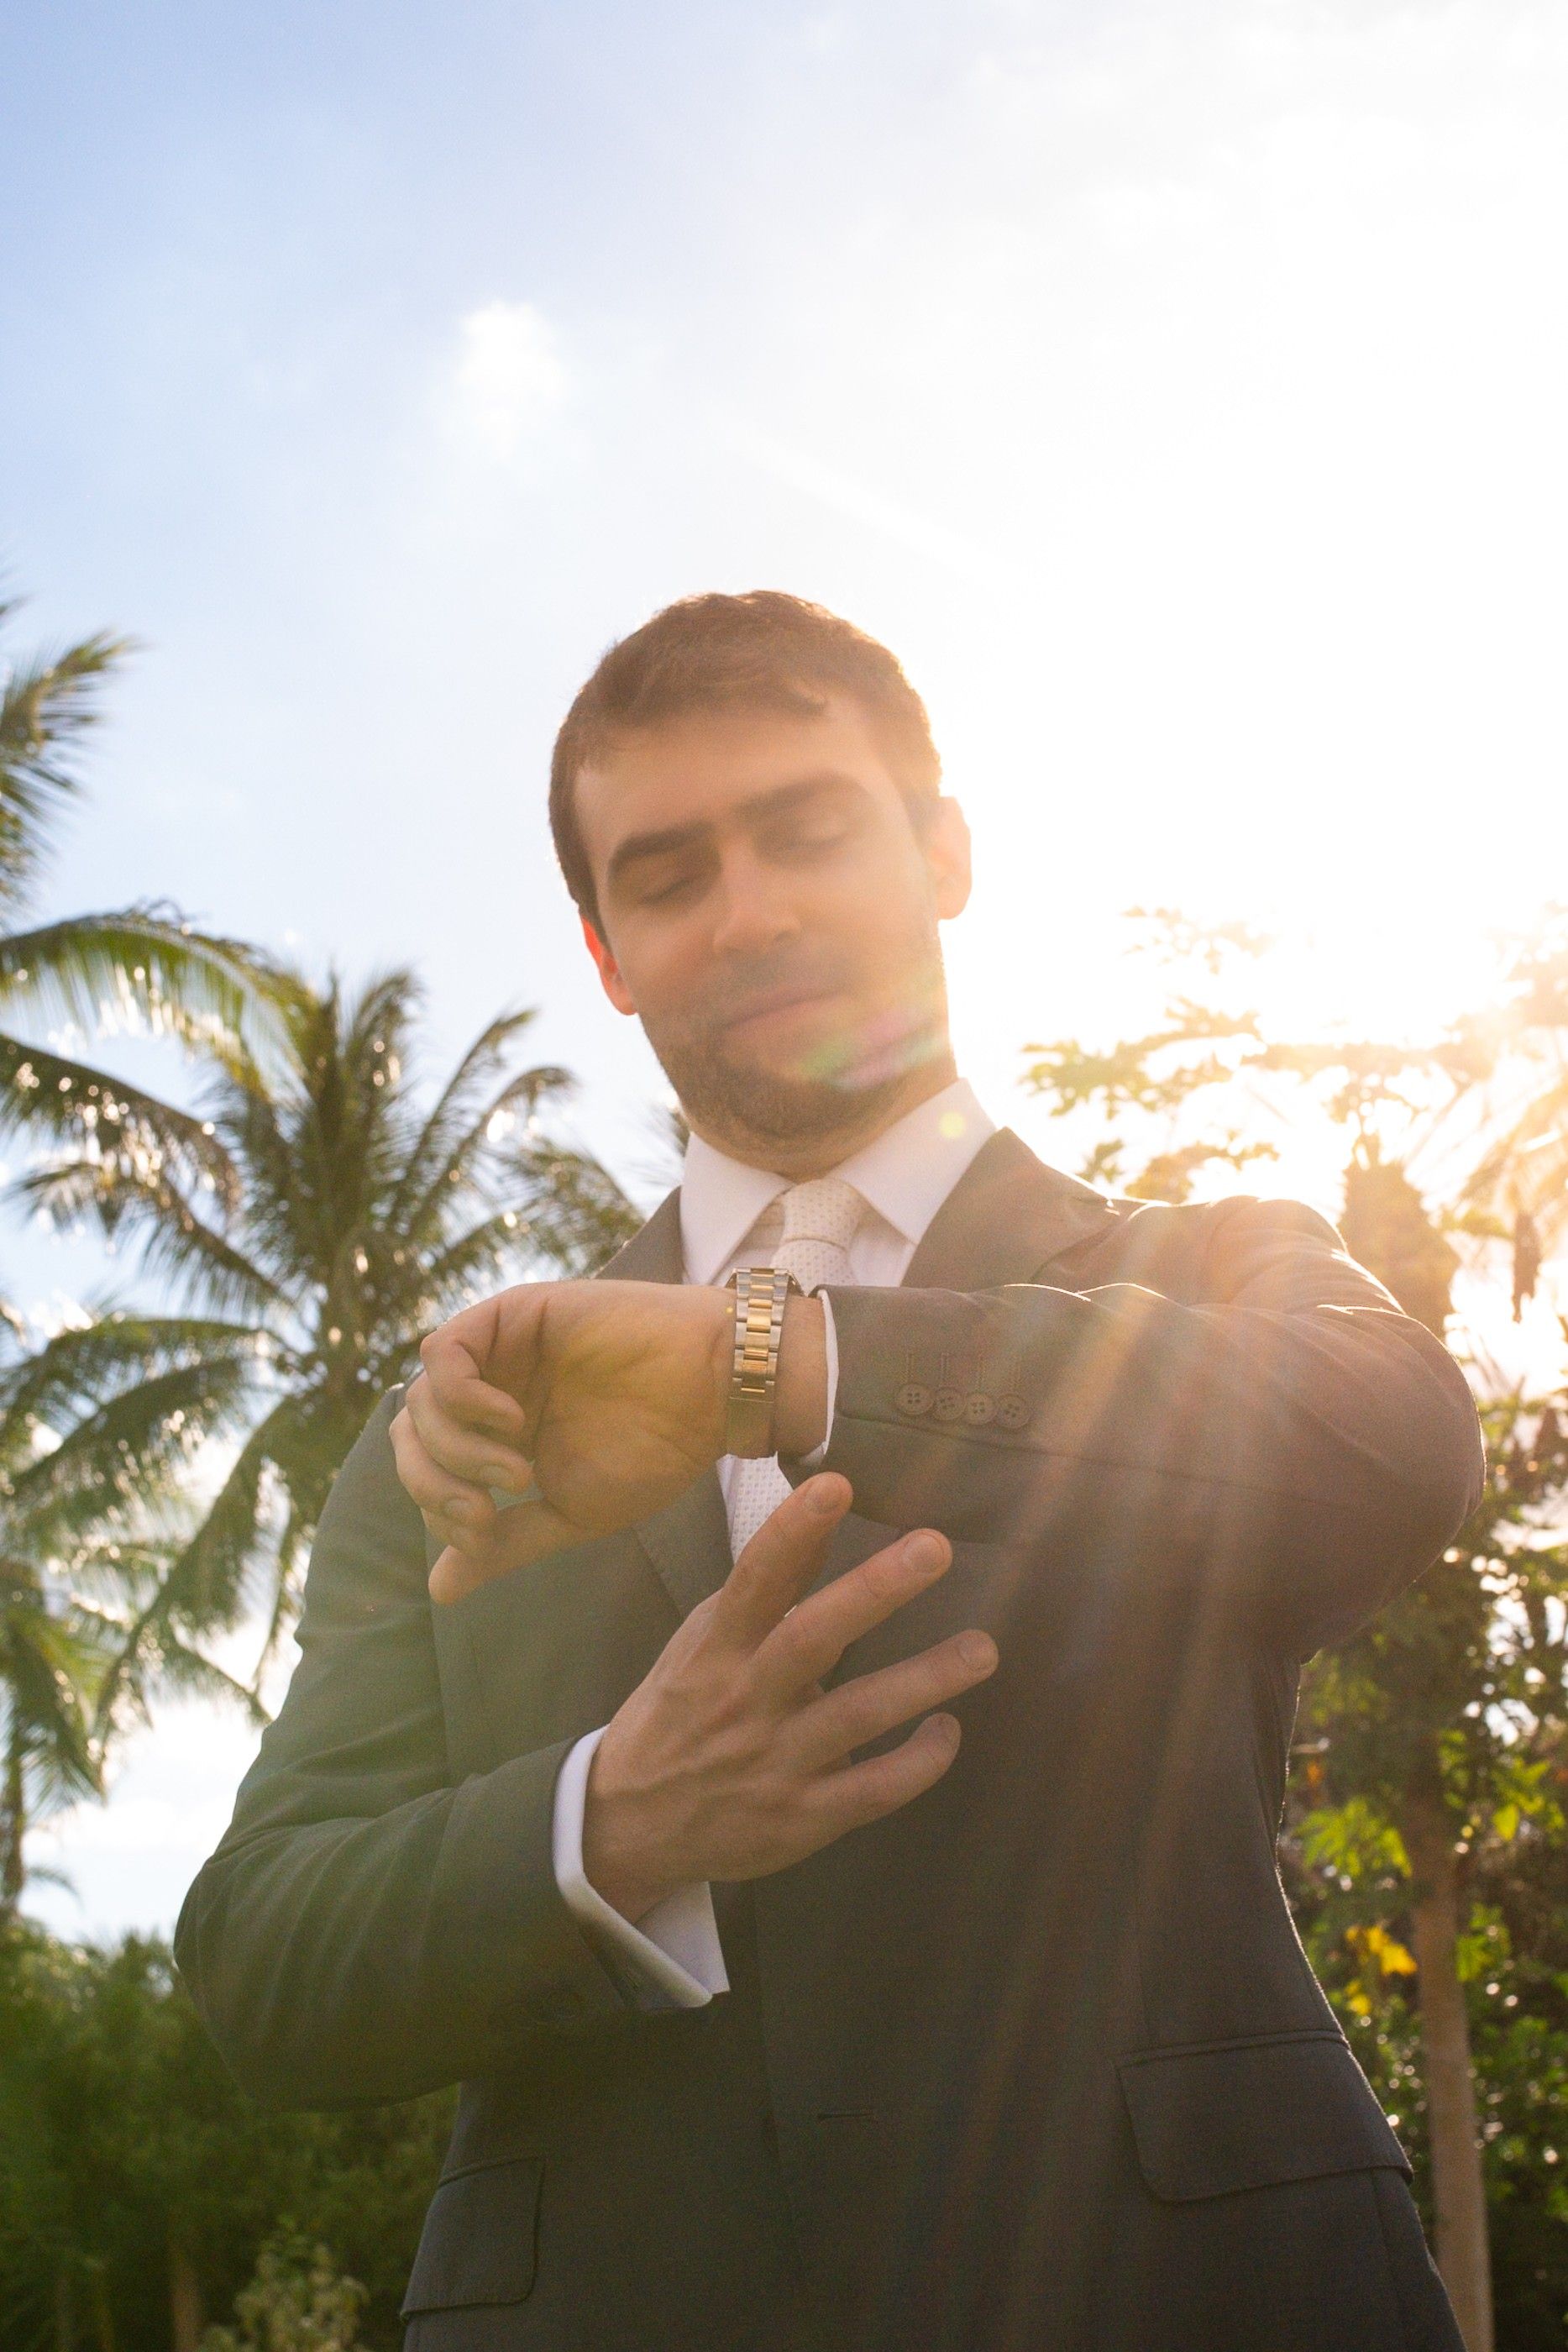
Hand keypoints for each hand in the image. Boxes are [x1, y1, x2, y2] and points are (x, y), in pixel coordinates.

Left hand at [391, 1280, 828, 1601]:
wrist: (710, 1394)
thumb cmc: (654, 1453)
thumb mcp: (570, 1513)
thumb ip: (504, 1543)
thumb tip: (439, 1590)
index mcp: (497, 1437)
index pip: (427, 1470)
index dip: (439, 1510)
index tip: (488, 1531)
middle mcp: (489, 1391)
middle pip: (411, 1433)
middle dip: (433, 1484)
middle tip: (483, 1513)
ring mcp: (497, 1351)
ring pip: (420, 1396)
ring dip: (456, 1448)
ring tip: (517, 1473)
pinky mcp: (511, 1314)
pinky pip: (444, 1351)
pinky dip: (461, 1395)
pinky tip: (510, 1420)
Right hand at [581, 1472, 997, 1922]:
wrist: (637, 1822)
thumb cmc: (683, 1711)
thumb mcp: (707, 1641)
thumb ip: (770, 1584)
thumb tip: (823, 1506)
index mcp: (721, 1647)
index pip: (756, 1581)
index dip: (793, 1531)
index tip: (836, 1484)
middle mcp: (749, 1698)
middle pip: (812, 1638)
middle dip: (874, 1591)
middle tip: (935, 1548)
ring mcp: (778, 1761)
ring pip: (857, 1715)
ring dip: (924, 1680)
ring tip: (982, 1649)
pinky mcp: (805, 1817)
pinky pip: (873, 1790)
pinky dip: (918, 1762)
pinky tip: (948, 1730)